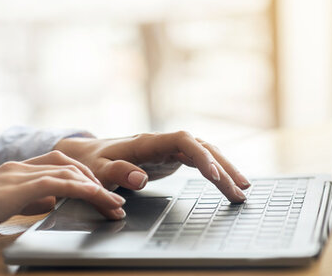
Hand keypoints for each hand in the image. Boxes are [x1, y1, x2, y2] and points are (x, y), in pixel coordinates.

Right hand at [0, 151, 125, 249]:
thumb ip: (25, 201)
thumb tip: (50, 202)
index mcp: (13, 171)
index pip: (57, 164)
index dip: (83, 175)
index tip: (102, 190)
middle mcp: (17, 168)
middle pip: (68, 163)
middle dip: (96, 179)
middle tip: (116, 199)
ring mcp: (15, 175)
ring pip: (68, 172)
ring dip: (96, 187)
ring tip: (114, 203)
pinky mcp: (12, 189)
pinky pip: (56, 183)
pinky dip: (81, 189)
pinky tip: (96, 198)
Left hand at [54, 131, 249, 202]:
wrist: (87, 155)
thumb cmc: (91, 163)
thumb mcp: (96, 171)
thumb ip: (117, 173)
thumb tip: (141, 179)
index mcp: (148, 142)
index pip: (183, 141)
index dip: (201, 156)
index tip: (214, 176)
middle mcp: (164, 142)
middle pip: (203, 148)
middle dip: (224, 167)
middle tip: (241, 189)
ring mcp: (171, 149)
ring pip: (206, 154)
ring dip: (226, 170)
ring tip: (243, 190)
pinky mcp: (174, 157)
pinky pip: (201, 162)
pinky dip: (217, 172)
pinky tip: (229, 184)